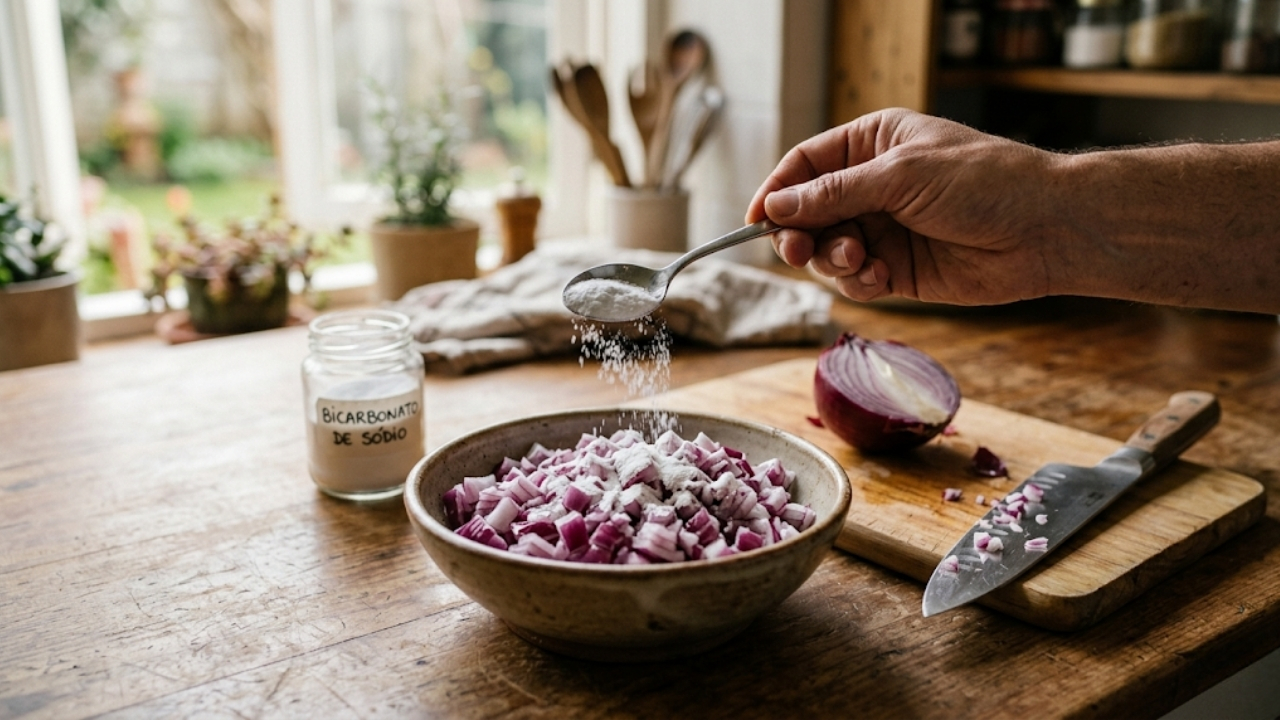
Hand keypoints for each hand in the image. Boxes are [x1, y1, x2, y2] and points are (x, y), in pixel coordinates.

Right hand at [746, 108, 1064, 305]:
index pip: (805, 165)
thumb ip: (834, 194)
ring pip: (826, 251)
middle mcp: (873, 186)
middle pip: (806, 213)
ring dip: (832, 261)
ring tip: (860, 262)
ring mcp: (884, 229)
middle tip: (799, 251)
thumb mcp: (901, 176)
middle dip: (799, 235)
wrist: (1045, 230)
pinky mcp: (898, 270)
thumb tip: (776, 205)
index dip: (776, 191)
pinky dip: (857, 283)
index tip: (755, 220)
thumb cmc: (985, 182)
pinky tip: (881, 279)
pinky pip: (854, 280)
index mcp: (873, 144)